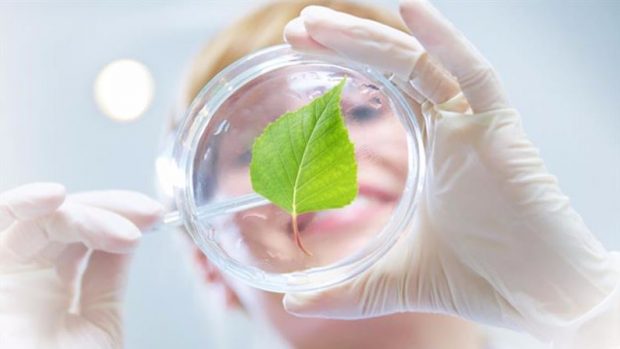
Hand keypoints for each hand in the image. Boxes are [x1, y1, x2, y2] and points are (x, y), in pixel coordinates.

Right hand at [0, 183, 162, 348]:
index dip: (119, 217)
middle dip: (111, 209)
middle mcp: (28, 280)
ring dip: (83, 211)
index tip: (153, 216)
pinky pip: (1, 222)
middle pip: (66, 220)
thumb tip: (127, 238)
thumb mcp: (98, 325)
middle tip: (147, 216)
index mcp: (55, 294)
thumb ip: (106, 279)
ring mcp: (6, 276)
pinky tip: (55, 198)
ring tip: (122, 227)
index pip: (86, 237)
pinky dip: (24, 204)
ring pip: (38, 218)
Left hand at [283, 0, 619, 345]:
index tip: (298, 60)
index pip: (381, 94)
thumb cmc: (481, 279)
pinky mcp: (503, 130)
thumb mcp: (396, 279)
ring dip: (368, 39)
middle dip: (344, 44)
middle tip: (296, 30)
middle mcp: (450, 129)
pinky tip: (411, 10)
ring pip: (419, 65)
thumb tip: (295, 304)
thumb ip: (348, 290)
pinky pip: (475, 75)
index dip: (342, 72)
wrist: (544, 298)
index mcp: (431, 151)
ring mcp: (475, 125)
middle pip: (392, 70)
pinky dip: (445, 41)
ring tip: (317, 22)